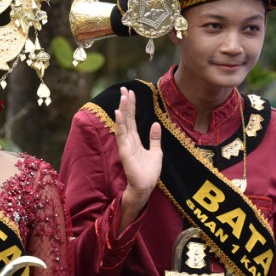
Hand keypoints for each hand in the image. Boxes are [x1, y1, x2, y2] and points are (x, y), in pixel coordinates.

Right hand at [115, 87, 161, 229]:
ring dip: (123, 110)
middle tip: (123, 89)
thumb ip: (154, 138)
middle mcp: (128, 140)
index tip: (130, 93)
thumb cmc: (149, 172)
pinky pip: (121, 134)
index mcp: (135, 140)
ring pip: (123, 124)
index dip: (131, 107)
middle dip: (126, 104)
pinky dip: (120, 123)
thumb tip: (155, 123)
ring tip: (122, 96)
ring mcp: (125, 145)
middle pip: (127, 118)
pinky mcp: (125, 151)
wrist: (145, 186)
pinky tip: (119, 113)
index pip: (132, 120)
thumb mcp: (156, 151)